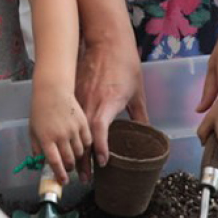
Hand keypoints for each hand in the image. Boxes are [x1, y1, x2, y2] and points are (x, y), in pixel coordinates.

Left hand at [29, 86, 91, 184]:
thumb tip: (40, 164)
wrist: (52, 90)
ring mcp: (73, 129)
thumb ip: (37, 148)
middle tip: (67, 168)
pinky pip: (88, 141)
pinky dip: (85, 146)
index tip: (63, 181)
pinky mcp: (82, 123)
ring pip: (80, 152)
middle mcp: (60, 135)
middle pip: (69, 160)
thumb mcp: (33, 130)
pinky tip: (80, 145)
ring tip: (73, 156)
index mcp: (46, 138)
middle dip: (69, 168)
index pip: (55, 162)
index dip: (60, 175)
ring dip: (77, 157)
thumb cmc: (40, 110)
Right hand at [75, 30, 146, 170]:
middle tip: (86, 178)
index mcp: (108, 101)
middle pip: (83, 136)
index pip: (99, 130)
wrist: (107, 40)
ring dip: (76, 149)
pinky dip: (70, 133)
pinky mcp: (73, 91)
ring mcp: (79, 96)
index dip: (100, 148)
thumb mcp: (137, 92)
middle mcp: (90, 101)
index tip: (102, 163)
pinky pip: (70, 117)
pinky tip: (71, 144)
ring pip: (74, 129)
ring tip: (78, 167)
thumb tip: (147, 133)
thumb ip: (140, 115)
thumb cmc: (125, 64)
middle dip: (83, 159)